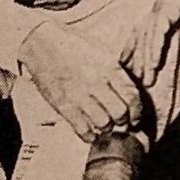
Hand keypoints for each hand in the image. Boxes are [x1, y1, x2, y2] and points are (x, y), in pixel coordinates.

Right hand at [19, 22, 141, 142]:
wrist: (42, 43)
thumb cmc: (73, 46)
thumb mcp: (101, 52)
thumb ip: (116, 72)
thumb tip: (128, 93)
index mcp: (110, 68)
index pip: (132, 97)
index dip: (137, 112)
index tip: (135, 118)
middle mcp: (97, 83)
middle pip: (120, 114)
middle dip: (124, 122)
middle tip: (122, 123)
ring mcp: (80, 96)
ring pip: (103, 124)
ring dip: (107, 129)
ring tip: (105, 126)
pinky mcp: (64, 106)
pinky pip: (82, 130)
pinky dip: (90, 136)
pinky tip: (91, 133)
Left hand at [121, 0, 179, 86]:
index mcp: (166, 8)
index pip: (148, 32)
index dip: (140, 49)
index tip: (136, 66)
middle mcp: (159, 7)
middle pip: (145, 38)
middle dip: (140, 60)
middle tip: (136, 80)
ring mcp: (162, 7)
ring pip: (149, 38)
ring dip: (147, 60)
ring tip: (146, 79)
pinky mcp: (168, 7)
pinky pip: (158, 33)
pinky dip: (155, 49)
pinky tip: (154, 64)